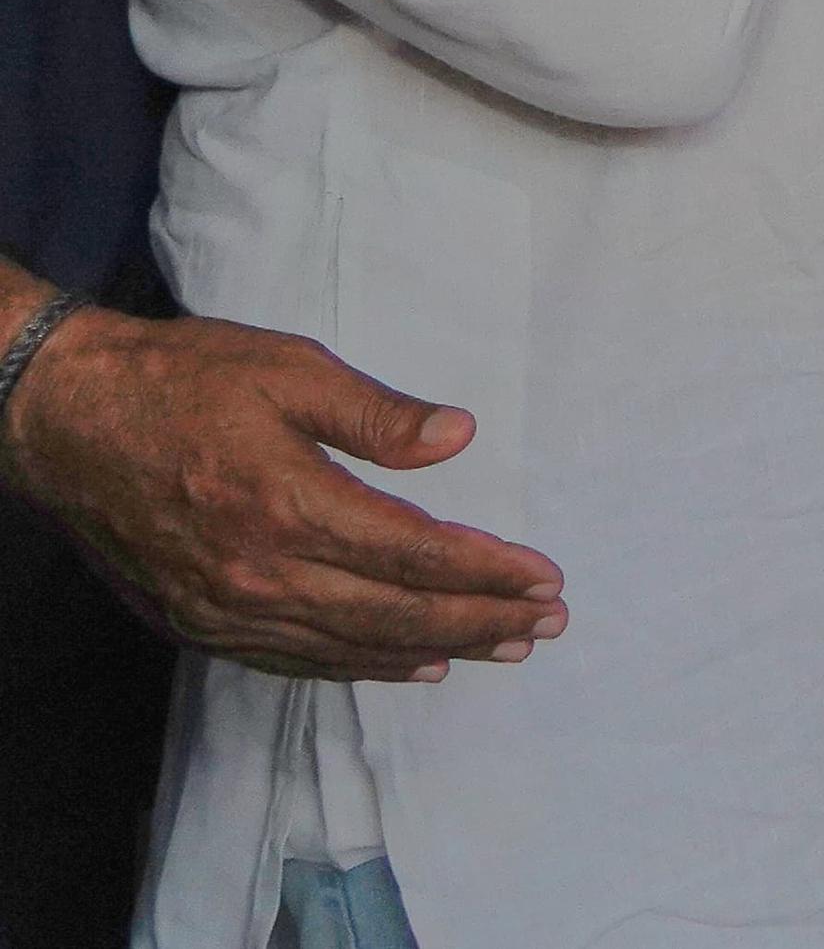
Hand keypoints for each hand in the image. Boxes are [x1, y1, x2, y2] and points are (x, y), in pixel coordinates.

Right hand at [0, 307, 564, 681]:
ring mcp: (225, 609)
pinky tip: (410, 665)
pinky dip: (361, 666)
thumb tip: (461, 437)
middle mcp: (259, 574)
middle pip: (395, 615)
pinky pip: (298, 659)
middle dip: (479, 621)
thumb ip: (378, 414)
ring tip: (501, 647)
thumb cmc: (183, 381)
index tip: (544, 577)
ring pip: (352, 647)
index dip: (488, 572)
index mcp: (288, 505)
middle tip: (546, 622)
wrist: (65, 419)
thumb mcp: (290, 369)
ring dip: (435, 650)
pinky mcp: (199, 623)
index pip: (416, 556)